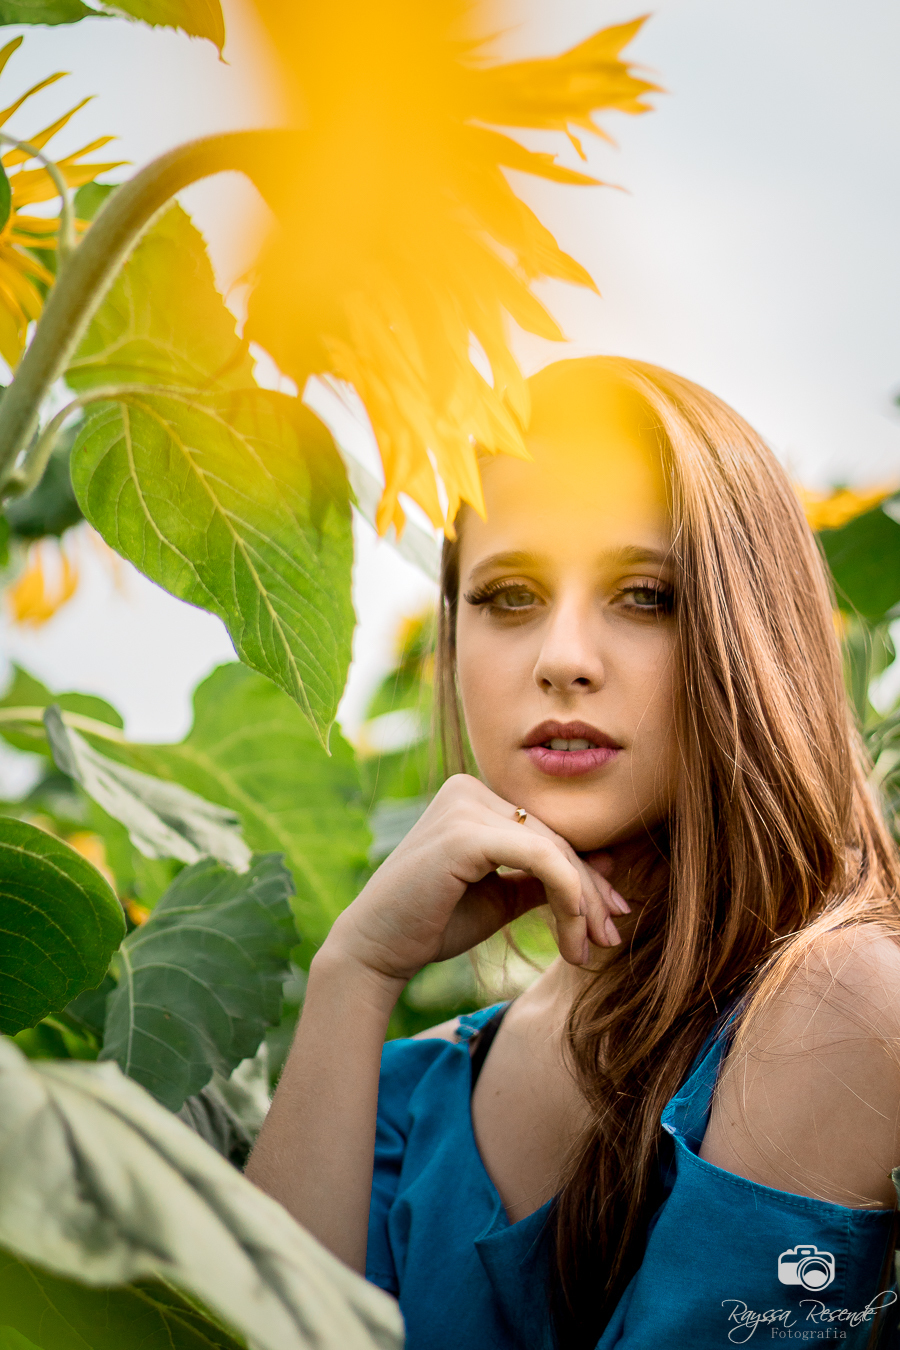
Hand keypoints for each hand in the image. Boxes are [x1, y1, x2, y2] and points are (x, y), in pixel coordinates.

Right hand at [322, 774, 631, 987]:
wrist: (376, 949)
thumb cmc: (433, 923)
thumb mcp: (502, 896)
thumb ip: (546, 877)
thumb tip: (610, 863)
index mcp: (474, 796)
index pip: (546, 832)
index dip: (586, 875)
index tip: (611, 919)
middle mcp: (469, 789)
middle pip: (554, 839)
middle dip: (590, 893)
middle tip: (611, 938)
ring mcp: (464, 805)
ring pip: (553, 850)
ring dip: (582, 903)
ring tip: (591, 948)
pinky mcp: (465, 832)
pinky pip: (540, 858)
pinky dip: (568, 895)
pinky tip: (575, 934)